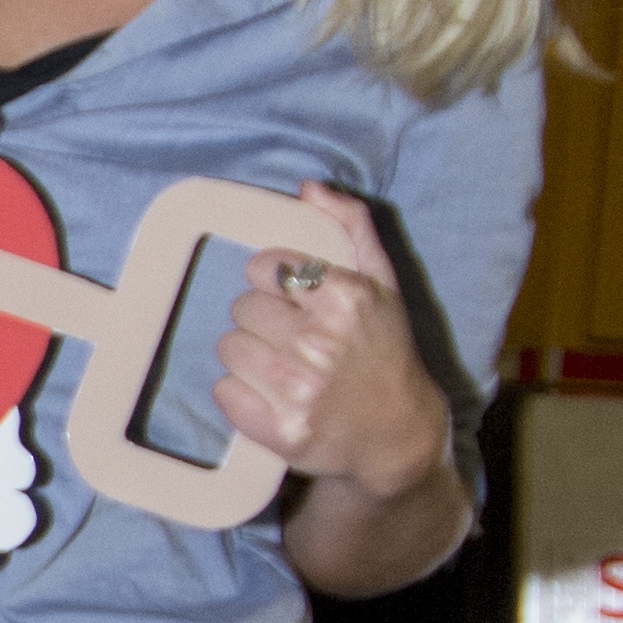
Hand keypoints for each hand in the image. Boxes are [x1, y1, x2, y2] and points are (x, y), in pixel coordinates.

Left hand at [209, 185, 449, 504]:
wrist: (399, 435)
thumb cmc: (387, 351)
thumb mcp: (383, 282)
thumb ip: (350, 226)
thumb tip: (309, 187)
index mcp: (345, 298)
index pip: (264, 267)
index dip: (272, 281)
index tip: (289, 298)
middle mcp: (321, 343)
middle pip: (242, 307)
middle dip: (261, 318)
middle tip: (288, 337)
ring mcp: (300, 391)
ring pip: (228, 347)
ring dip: (246, 354)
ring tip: (279, 365)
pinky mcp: (281, 430)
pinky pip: (223, 393)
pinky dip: (237, 393)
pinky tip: (267, 394)